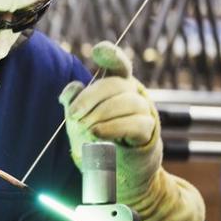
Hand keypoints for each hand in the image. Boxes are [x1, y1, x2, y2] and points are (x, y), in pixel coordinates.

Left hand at [58, 41, 161, 196]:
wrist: (114, 169)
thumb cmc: (96, 137)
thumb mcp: (78, 118)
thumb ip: (73, 102)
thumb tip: (71, 89)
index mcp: (115, 84)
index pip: (117, 64)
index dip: (110, 54)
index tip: (98, 51)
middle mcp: (132, 93)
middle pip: (116, 83)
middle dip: (91, 98)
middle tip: (74, 116)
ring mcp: (143, 110)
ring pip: (127, 102)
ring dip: (101, 114)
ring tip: (85, 128)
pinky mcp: (149, 130)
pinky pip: (135, 123)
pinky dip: (113, 127)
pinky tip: (97, 133)